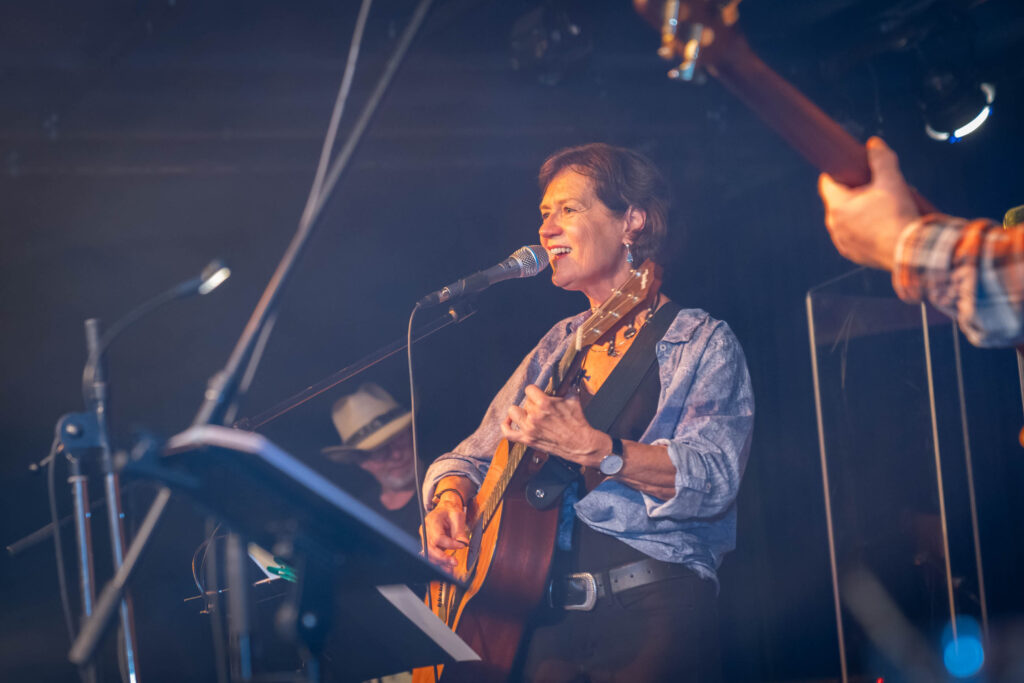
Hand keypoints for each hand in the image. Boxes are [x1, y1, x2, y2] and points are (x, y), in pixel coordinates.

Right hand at [422, 493, 468, 570]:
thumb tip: (463, 543)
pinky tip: (447, 567)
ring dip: (440, 563)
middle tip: (454, 563)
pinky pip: (432, 555)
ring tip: (451, 569)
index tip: (461, 545)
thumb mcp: (458, 516)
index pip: (438, 537)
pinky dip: (440, 562)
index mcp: (432, 521)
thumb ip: (459, 530)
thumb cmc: (450, 510)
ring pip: (430, 554)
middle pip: (430, 548)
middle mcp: (426, 530)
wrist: (446, 508)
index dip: (450, 544)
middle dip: (442, 558)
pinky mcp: (430, 544)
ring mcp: (426, 538)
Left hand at [500, 384, 610, 466]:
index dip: (535, 391)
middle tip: (542, 409)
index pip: (529, 389)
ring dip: (520, 412)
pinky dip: (506, 426)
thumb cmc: (578, 422)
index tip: (539, 395)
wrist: (581, 444)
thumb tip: (566, 376)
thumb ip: (567, 385)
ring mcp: (529, 428)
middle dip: (533, 403)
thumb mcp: (573, 398)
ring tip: (527, 413)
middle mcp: (534, 415)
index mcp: (544, 403)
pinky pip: (508, 433)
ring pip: (513, 413)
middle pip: (525, 401)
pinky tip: (509, 421)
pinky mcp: (528, 440)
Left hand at [818, 137, 920, 270]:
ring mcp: (842, 241)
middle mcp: (834, 225)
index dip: (839, 173)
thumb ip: (881, 159)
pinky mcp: (852, 254)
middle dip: (854, 193)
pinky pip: (852, 236)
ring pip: (846, 219)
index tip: (850, 170)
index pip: (827, 183)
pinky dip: (862, 229)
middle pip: (838, 201)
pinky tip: (880, 226)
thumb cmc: (898, 216)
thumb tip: (874, 144)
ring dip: (858, 212)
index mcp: (838, 206)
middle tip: (874, 189)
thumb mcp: (891, 181)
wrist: (909, 251)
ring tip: (881, 209)